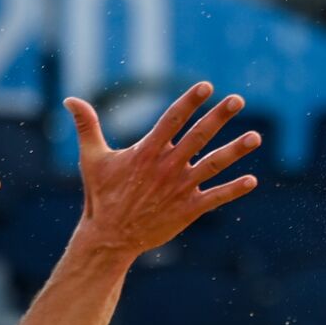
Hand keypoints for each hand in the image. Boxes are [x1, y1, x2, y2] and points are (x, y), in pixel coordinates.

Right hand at [63, 84, 259, 257]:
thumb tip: (69, 98)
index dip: (190, 102)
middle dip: (219, 117)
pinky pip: (215, 198)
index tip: (206, 86)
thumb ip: (86, 126)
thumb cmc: (102, 196)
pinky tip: (252, 181)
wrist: (111, 238)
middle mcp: (167, 167)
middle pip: (198, 137)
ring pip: (213, 165)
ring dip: (235, 151)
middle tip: (238, 100)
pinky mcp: (188, 210)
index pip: (172, 120)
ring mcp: (180, 188)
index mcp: (147, 152)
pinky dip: (234, 190)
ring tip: (256, 136)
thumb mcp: (92, 159)